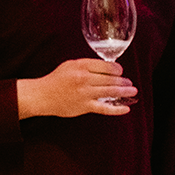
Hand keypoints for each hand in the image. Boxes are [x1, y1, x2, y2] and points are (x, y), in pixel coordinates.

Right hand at [16, 59, 135, 118]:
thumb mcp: (70, 65)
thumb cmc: (56, 80)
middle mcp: (84, 79)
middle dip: (123, 81)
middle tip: (129, 82)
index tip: (119, 72)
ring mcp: (85, 93)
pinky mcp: (85, 106)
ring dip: (125, 92)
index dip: (117, 69)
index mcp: (81, 66)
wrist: (42, 95)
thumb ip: (87, 65)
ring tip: (132, 91)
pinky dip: (117, 109)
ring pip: (111, 92)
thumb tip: (106, 69)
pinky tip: (126, 108)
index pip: (107, 66)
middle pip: (111, 79)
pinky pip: (105, 108)